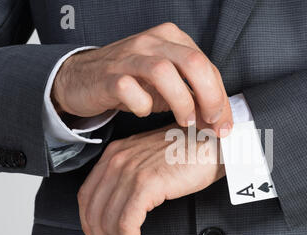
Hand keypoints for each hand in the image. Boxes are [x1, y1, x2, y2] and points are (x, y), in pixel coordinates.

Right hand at [53, 22, 232, 136]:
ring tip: (185, 121)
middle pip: (193, 63)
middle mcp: (153, 42)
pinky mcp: (108, 75)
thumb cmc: (132, 80)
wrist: (82, 77)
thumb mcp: (168, 85)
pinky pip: (130, 89)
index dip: (221, 98)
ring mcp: (129, 56)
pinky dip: (142, 106)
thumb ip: (193, 97)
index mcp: (172, 39)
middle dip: (210, 97)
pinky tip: (143, 111)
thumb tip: (219, 122)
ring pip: (164, 73)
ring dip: (181, 102)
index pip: (207, 66)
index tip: (224, 125)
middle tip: (212, 123)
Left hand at [77, 124, 224, 234]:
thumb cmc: (192, 152)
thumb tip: (125, 212)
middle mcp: (117, 160)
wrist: (215, 142)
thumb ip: (133, 179)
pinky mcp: (147, 184)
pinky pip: (127, 225)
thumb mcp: (152, 160)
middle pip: (93, 213)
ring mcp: (130, 171)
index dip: (92, 226)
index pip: (87, 197)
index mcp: (115, 154)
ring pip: (108, 223)